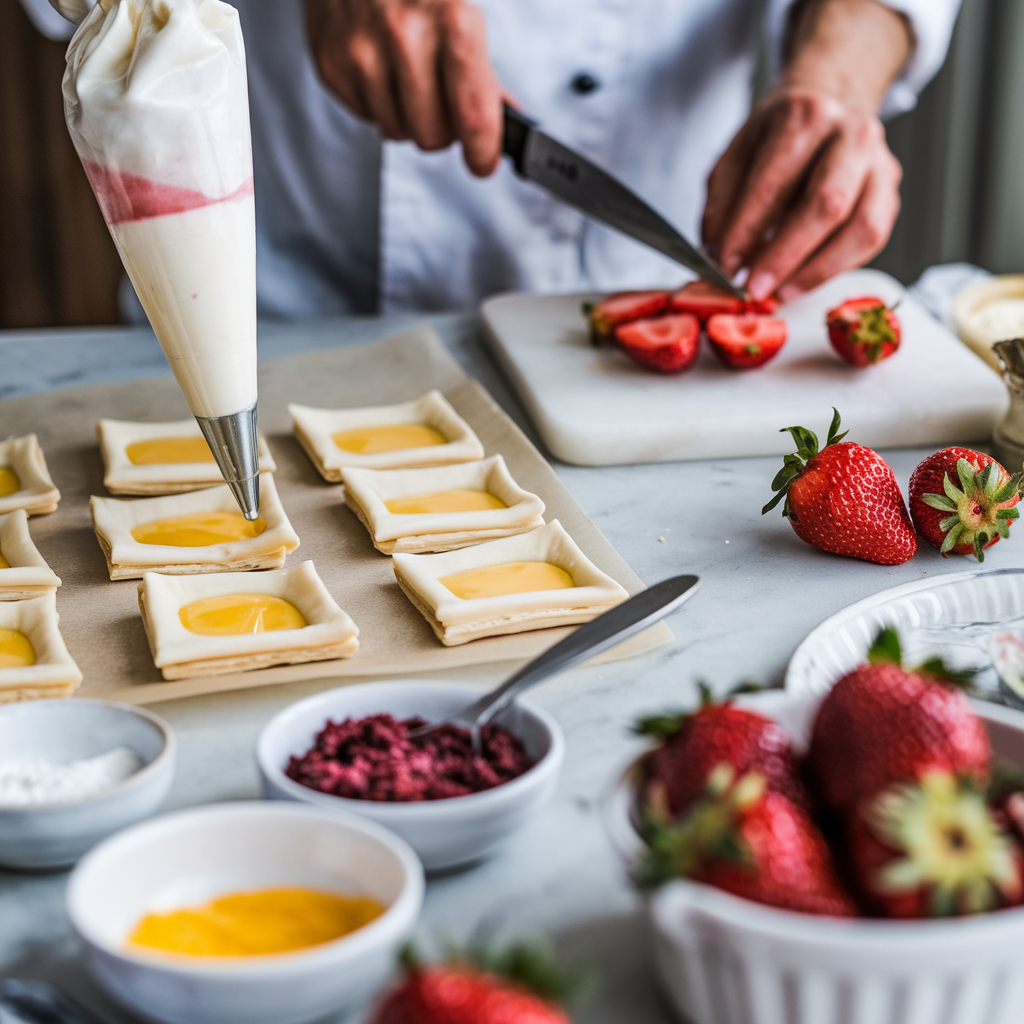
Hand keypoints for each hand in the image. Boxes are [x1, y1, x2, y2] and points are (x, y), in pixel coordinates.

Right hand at [304, 0, 502, 176]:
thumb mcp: (460, 7)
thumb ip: (481, 67)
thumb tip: (502, 115)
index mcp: (451, 19)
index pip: (472, 115)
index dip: (483, 150)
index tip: (484, 162)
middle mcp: (403, 36)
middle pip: (433, 135)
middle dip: (444, 130)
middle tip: (444, 105)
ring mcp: (360, 52)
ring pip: (398, 131)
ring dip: (409, 117)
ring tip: (409, 79)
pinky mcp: (330, 63)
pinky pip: (366, 116)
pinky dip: (378, 103)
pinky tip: (382, 70)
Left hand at [701, 86, 901, 302]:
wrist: (829, 107)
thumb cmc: (780, 136)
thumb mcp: (736, 156)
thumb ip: (722, 205)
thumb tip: (718, 255)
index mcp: (805, 117)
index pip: (773, 183)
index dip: (746, 232)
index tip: (726, 265)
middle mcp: (851, 135)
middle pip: (826, 204)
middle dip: (784, 256)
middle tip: (755, 288)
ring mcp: (879, 165)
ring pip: (860, 228)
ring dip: (815, 272)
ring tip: (780, 293)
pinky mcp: (890, 194)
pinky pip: (871, 241)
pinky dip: (834, 269)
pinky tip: (802, 282)